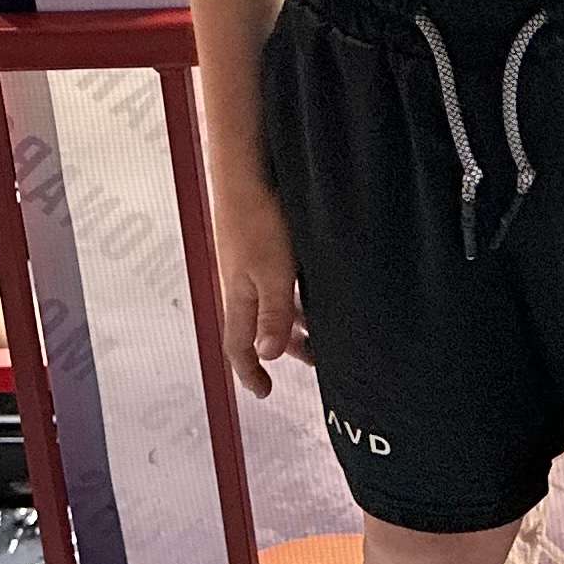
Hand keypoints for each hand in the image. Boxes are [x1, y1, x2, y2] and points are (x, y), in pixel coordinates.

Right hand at [212, 183, 302, 398]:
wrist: (249, 171)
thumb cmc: (258, 219)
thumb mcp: (273, 273)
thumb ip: (272, 313)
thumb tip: (266, 356)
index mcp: (239, 297)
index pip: (237, 345)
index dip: (248, 372)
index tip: (264, 392)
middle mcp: (243, 283)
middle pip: (260, 327)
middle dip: (284, 347)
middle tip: (315, 359)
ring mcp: (253, 263)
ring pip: (274, 302)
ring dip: (297, 320)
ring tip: (326, 328)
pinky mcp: (266, 244)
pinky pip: (282, 280)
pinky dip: (299, 293)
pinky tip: (321, 288)